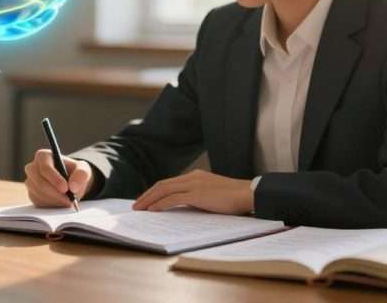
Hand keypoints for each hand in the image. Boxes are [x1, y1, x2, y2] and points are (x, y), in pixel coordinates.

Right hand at [24, 149, 94, 207]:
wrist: (71, 183)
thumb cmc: (74, 172)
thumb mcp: (83, 170)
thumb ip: (81, 175)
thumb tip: (73, 187)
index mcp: (43, 156)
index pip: (45, 168)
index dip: (55, 179)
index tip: (66, 189)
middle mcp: (32, 168)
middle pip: (39, 183)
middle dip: (55, 193)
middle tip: (69, 200)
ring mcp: (30, 182)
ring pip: (39, 194)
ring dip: (54, 200)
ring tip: (67, 201)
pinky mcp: (32, 194)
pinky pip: (38, 202)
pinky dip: (51, 205)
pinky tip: (60, 202)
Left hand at [132, 170, 253, 214]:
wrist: (249, 194)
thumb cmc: (235, 198)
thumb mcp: (212, 194)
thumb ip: (199, 196)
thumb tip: (185, 207)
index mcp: (196, 176)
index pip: (169, 182)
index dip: (155, 191)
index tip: (146, 200)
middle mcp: (192, 177)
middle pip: (162, 184)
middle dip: (147, 195)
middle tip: (136, 205)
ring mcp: (194, 184)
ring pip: (164, 190)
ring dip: (149, 200)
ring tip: (139, 209)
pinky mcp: (197, 194)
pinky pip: (172, 199)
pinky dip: (160, 204)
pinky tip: (152, 210)